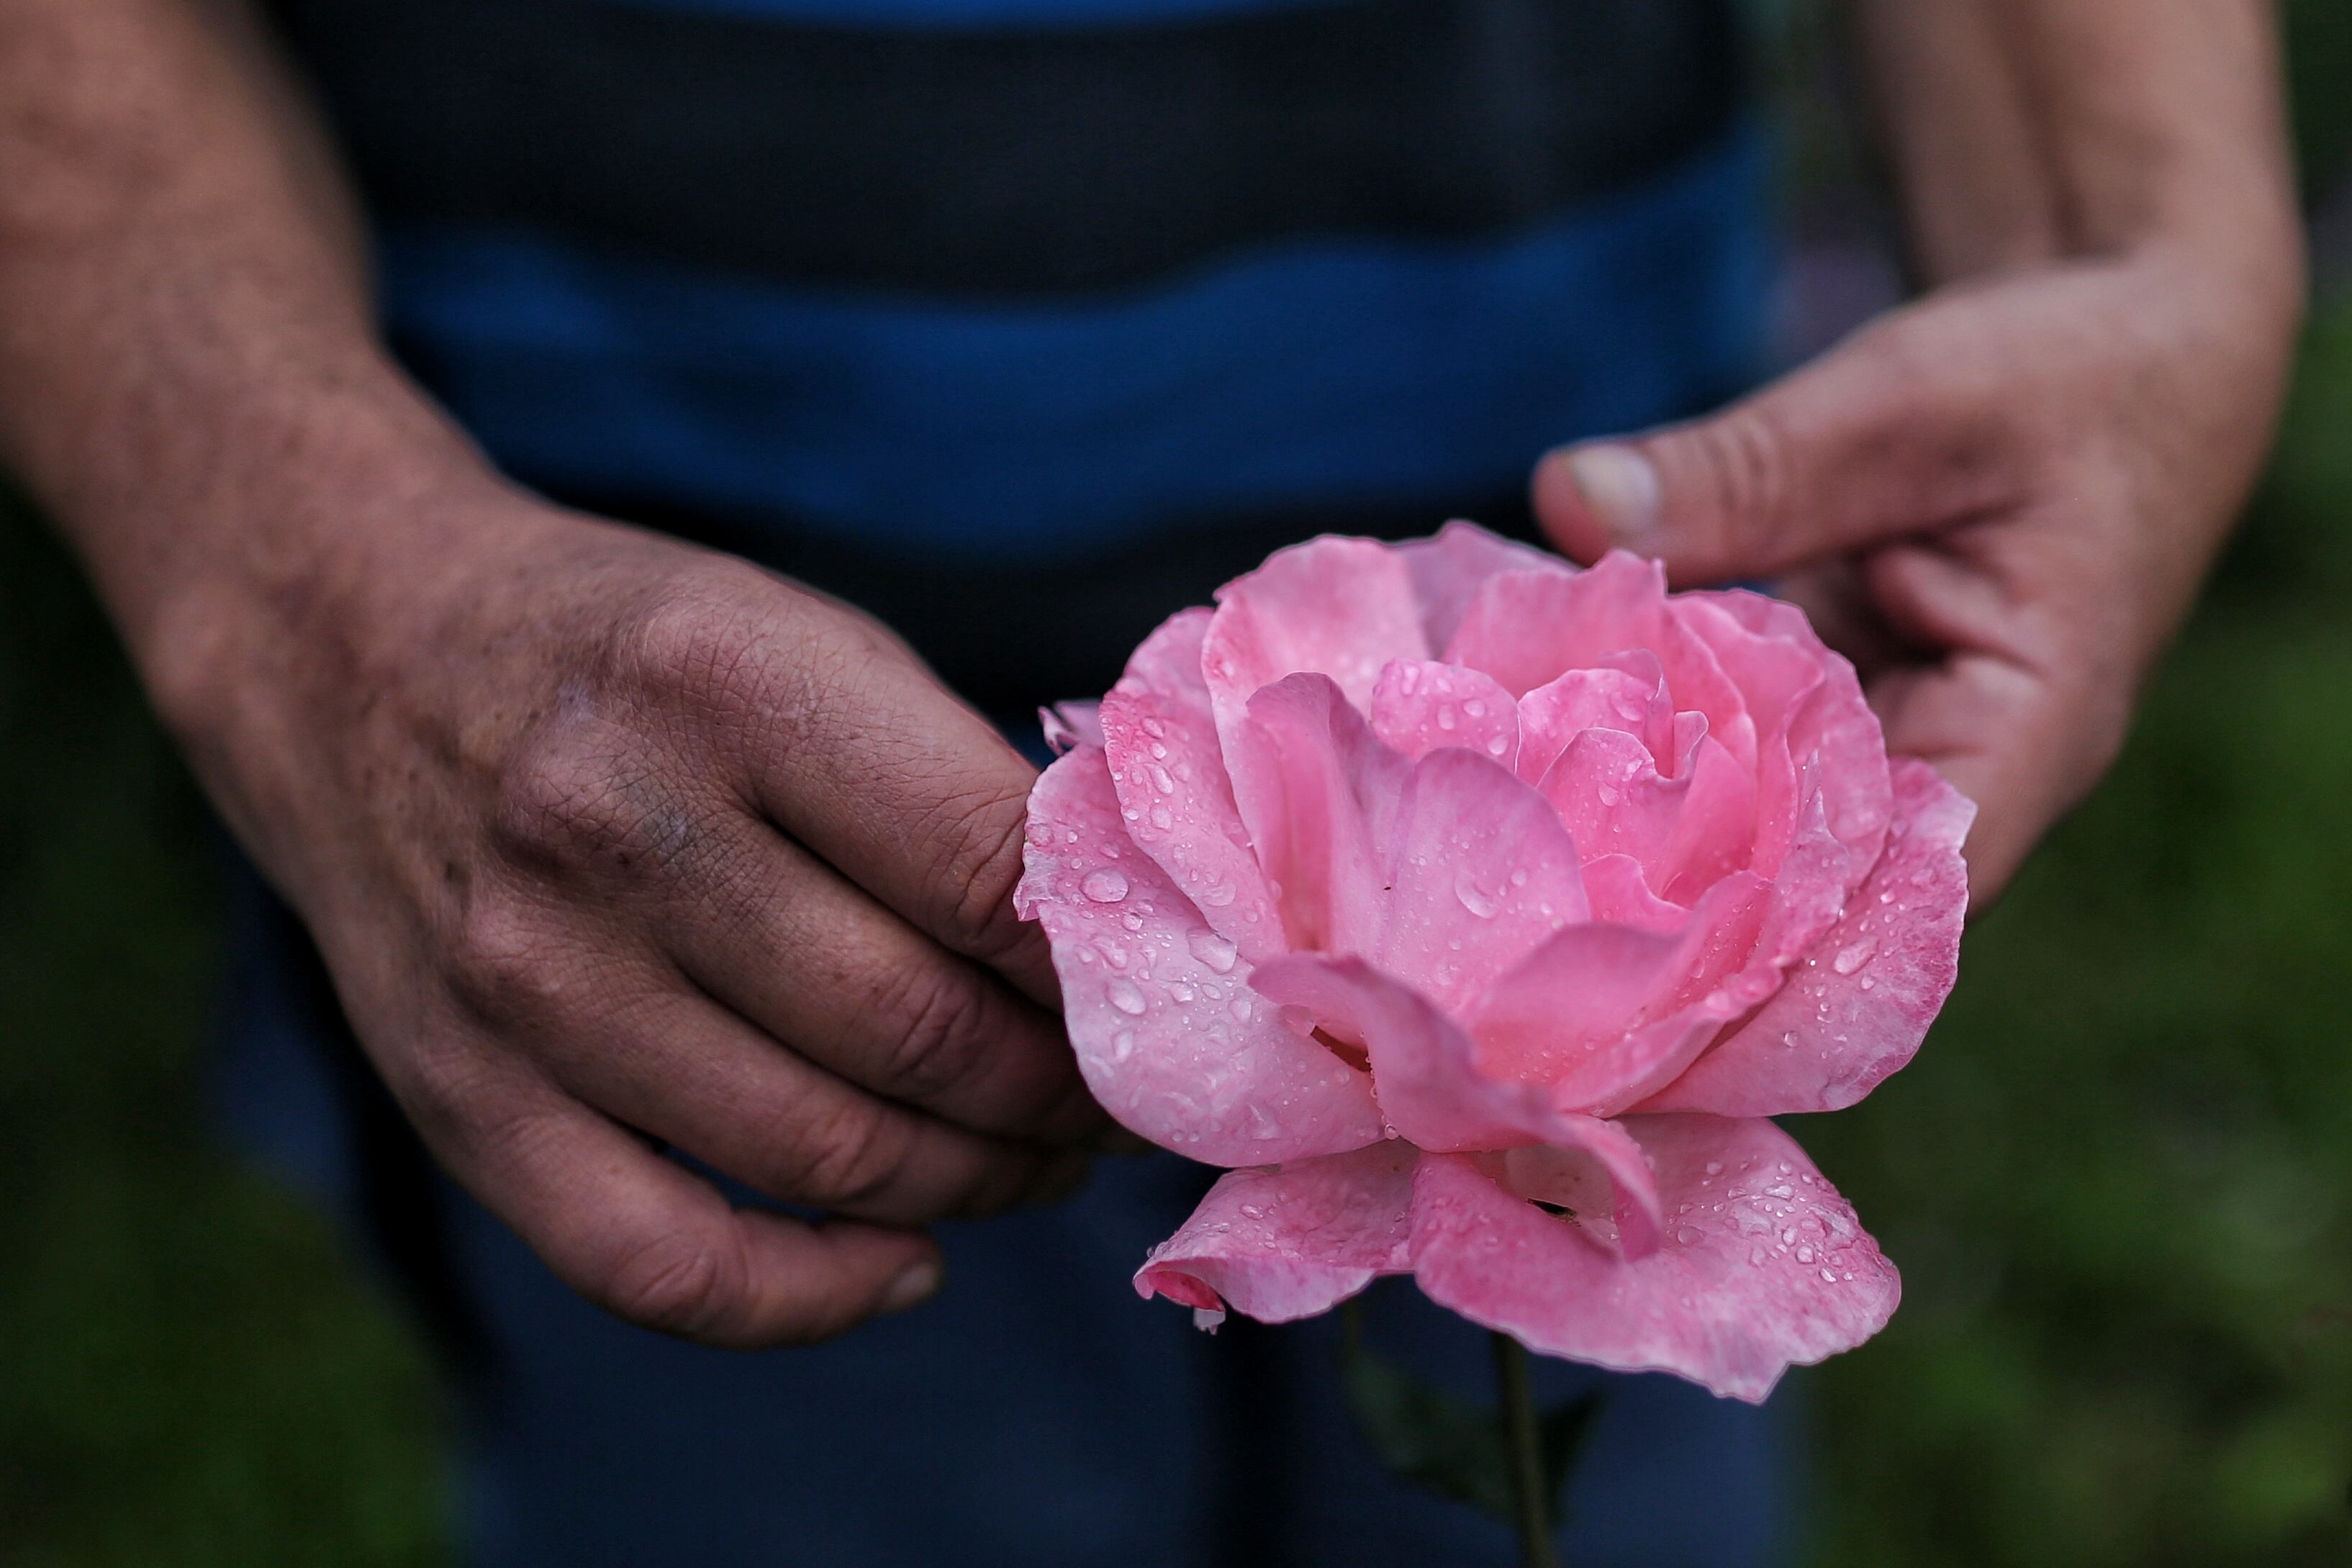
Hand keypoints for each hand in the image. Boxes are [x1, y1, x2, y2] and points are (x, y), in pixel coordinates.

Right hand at [185, 477, 1104, 1346]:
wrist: (355, 649)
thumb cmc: (636, 651)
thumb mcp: (806, 639)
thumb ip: (955, 786)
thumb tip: (1127, 950)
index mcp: (730, 682)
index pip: (988, 873)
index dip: (1110, 964)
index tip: (1166, 994)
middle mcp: (612, 829)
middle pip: (919, 1030)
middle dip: (1064, 1093)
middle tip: (1118, 1096)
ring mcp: (524, 978)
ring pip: (823, 1155)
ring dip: (977, 1182)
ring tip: (1039, 1158)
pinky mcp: (459, 1097)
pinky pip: (657, 1265)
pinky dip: (813, 1295)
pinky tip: (905, 1261)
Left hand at [1531, 247, 2297, 906]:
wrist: (2122, 341)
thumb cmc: (2068, 375)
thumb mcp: (1910, 404)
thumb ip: (1750, 470)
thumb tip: (1570, 506)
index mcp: (2025, 741)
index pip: (1885, 898)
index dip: (1750, 943)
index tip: (1600, 938)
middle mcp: (1954, 776)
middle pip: (1801, 886)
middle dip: (1659, 892)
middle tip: (1503, 898)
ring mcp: (1883, 746)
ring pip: (1751, 823)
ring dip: (1636, 819)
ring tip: (1490, 832)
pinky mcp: (1824, 706)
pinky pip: (1729, 746)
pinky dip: (1646, 733)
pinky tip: (1528, 733)